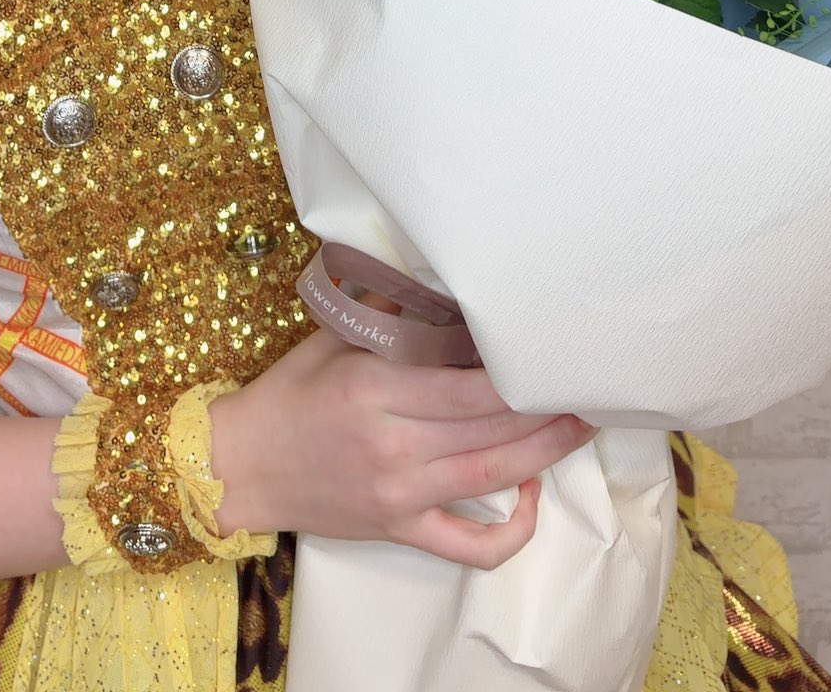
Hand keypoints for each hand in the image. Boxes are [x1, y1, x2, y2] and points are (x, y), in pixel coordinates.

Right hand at [209, 328, 593, 569]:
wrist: (243, 464)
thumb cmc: (290, 392)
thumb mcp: (335, 338)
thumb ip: (393, 315)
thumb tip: (451, 285)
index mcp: (376, 388)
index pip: (470, 384)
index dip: (520, 372)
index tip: (551, 349)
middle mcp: (394, 443)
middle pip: (493, 427)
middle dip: (548, 406)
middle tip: (586, 381)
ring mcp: (401, 493)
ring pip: (494, 475)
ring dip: (547, 451)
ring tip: (581, 423)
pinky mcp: (401, 529)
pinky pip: (470, 546)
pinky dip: (511, 532)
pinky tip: (531, 498)